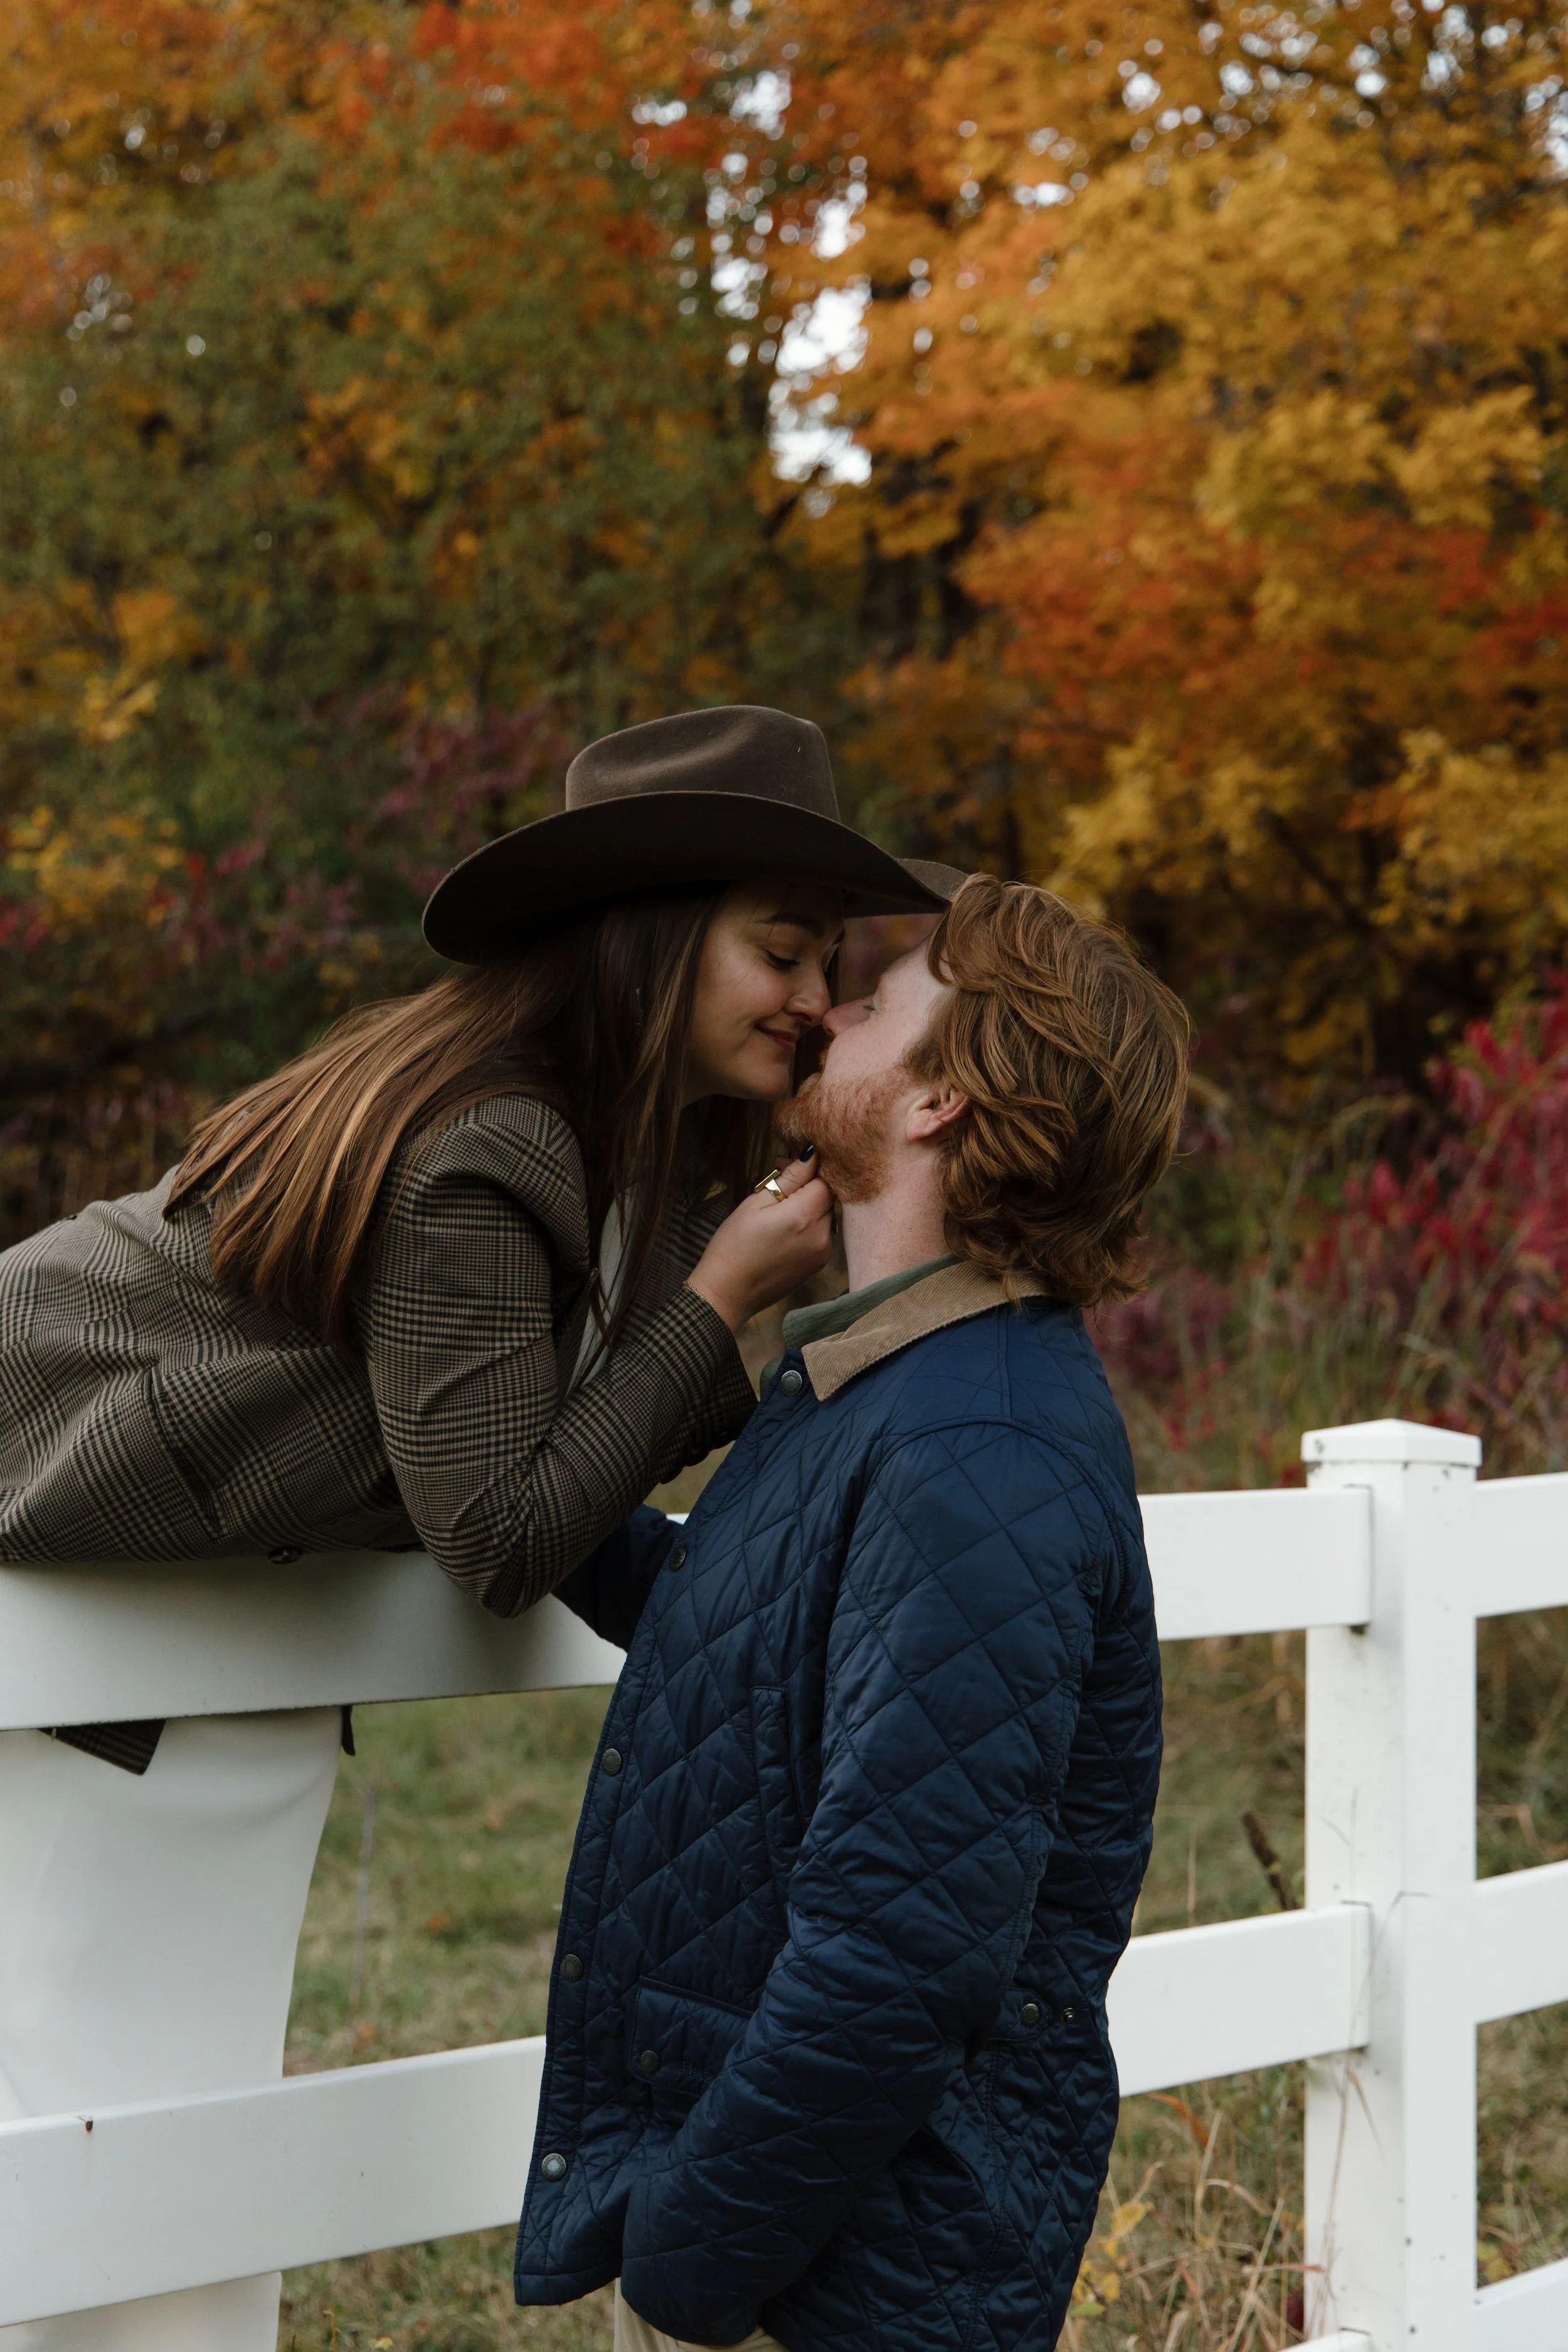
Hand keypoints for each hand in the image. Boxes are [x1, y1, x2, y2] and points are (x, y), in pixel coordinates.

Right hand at [685, 1150, 831, 1331]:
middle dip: (808, 1184)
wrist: (728, 1292)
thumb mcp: (756, 1204)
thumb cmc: (734, 1245)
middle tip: (778, 1181)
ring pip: (827, 1214)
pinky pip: (823, 1233)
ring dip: (810, 1205)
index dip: (807, 1168)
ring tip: (780, 1206)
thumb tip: (812, 1154)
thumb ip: (789, 1179)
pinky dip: (810, 1224)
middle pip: (828, 1196)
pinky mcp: (818, 1264)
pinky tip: (785, 1227)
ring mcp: (823, 1252)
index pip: (824, 1178)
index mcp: (805, 1216)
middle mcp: (822, 1235)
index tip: (783, 1165)